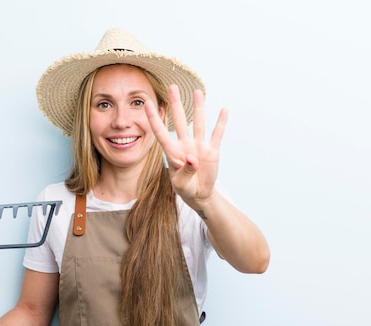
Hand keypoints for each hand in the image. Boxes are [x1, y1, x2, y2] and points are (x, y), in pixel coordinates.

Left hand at [145, 85, 227, 208]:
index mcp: (172, 152)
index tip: (147, 103)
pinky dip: (220, 123)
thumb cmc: (185, 188)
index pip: (161, 132)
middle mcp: (184, 144)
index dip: (154, 118)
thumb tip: (193, 158)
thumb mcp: (181, 183)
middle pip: (179, 120)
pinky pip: (216, 134)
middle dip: (176, 104)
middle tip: (172, 86)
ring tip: (198, 92)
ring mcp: (198, 146)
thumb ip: (186, 171)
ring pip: (198, 123)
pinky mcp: (212, 151)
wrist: (199, 194)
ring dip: (199, 108)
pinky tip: (223, 110)